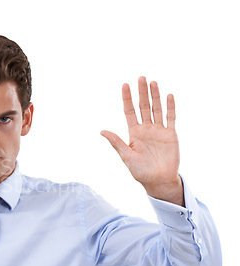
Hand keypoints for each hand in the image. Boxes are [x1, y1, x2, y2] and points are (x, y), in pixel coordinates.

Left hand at [101, 76, 183, 205]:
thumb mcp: (126, 156)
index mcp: (134, 133)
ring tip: (152, 82)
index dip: (127, 98)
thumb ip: (116, 142)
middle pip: (143, 106)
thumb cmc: (140, 171)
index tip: (124, 85)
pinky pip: (171, 118)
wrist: (158, 181)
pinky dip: (170, 107)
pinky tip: (168, 96)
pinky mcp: (170, 134)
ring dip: (155, 96)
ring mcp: (158, 130)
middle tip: (140, 77)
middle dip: (141, 92)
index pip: (129, 111)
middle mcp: (146, 129)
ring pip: (156, 109)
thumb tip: (102, 131)